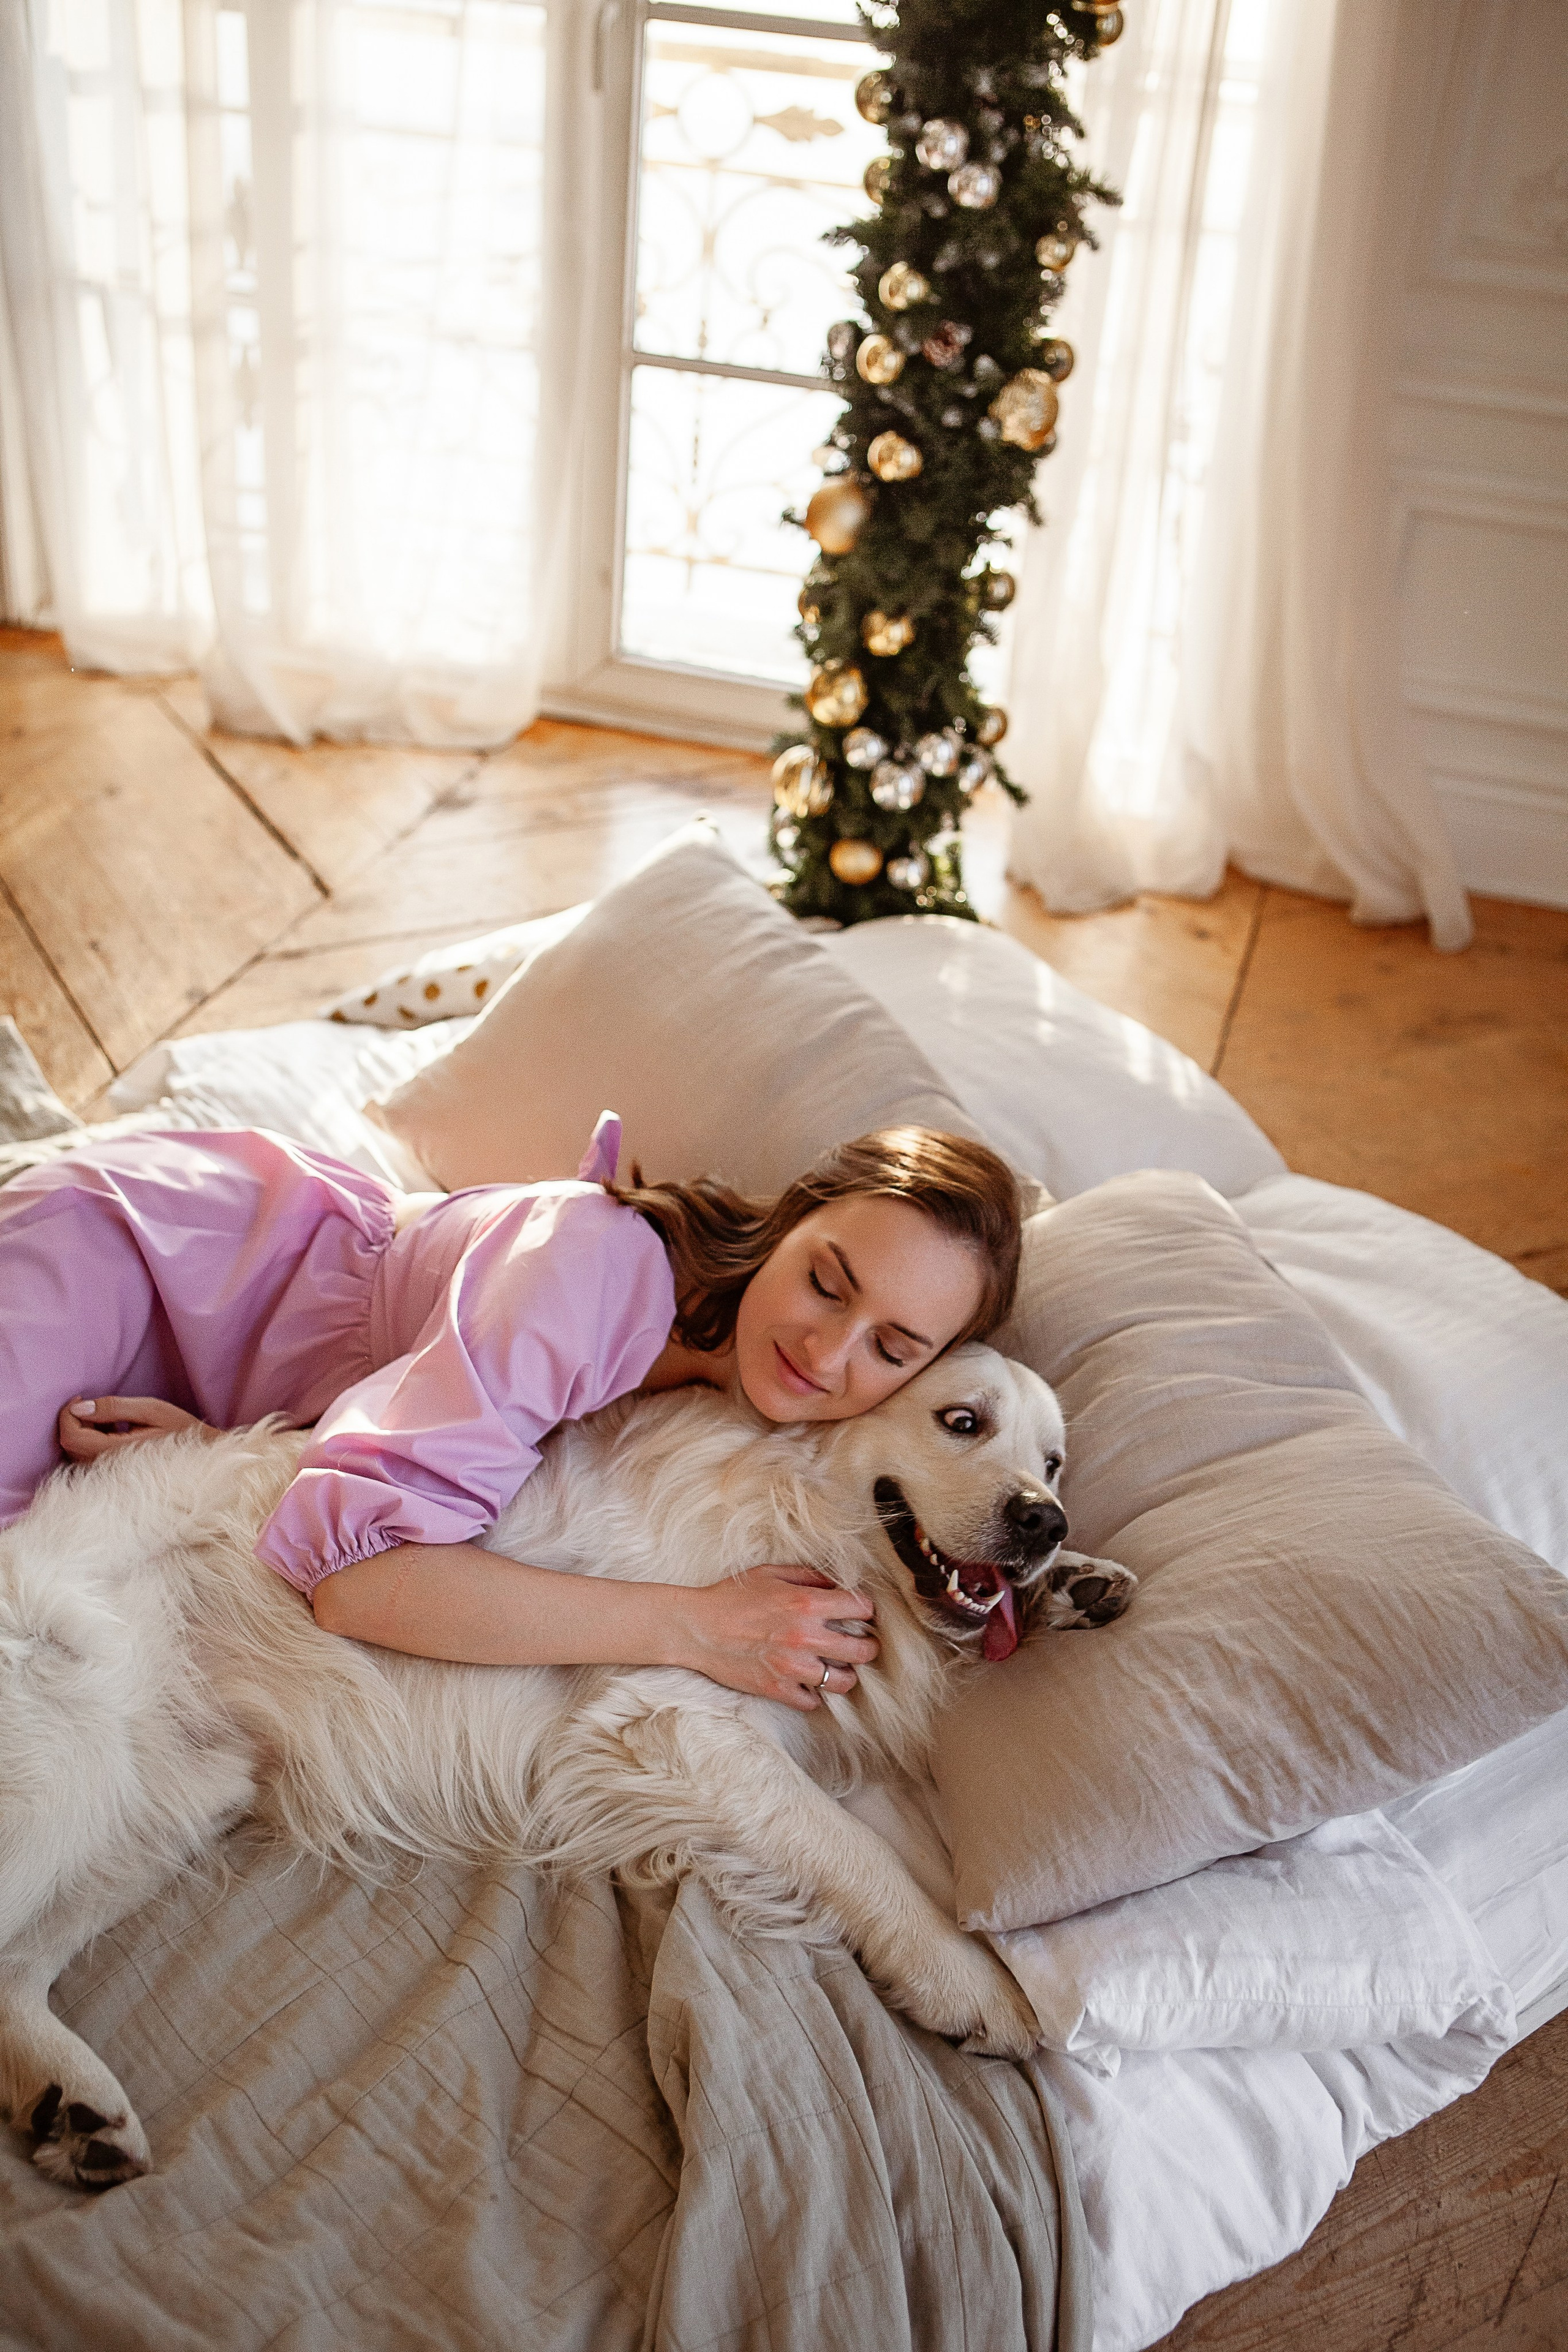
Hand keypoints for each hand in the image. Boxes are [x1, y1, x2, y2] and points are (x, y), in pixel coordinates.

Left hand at [57, 1395, 216, 1462]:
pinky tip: (114, 1435)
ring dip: (85, 1431)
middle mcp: (105, 1469)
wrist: (200, 1461)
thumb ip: (114, 1408)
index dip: (69, 1413)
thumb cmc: (180, 1432)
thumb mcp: (151, 1410)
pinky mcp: (111, 1478)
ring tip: (111, 1421)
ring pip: (76, 1452)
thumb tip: (80, 1407)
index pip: (70, 1436)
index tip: (83, 1398)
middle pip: (69, 1444)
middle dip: (77, 1421)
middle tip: (100, 1408)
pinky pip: (87, 1459)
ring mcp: (107, 1476)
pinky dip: (92, 1442)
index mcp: (113, 1452)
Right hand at [677, 1564, 878, 1711]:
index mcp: (806, 1604)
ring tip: (838, 1669)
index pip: (860, 1608)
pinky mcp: (777, 1689)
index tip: (861, 1613)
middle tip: (862, 1645)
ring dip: (845, 1675)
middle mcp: (804, 1637)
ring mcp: (792, 1667)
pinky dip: (814, 1694)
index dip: (866, 1609)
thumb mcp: (770, 1573)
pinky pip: (813, 1702)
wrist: (696, 1628)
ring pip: (843, 1682)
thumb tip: (838, 1583)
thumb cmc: (731, 1596)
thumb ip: (808, 1576)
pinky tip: (808, 1683)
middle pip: (861, 1651)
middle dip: (867, 1647)